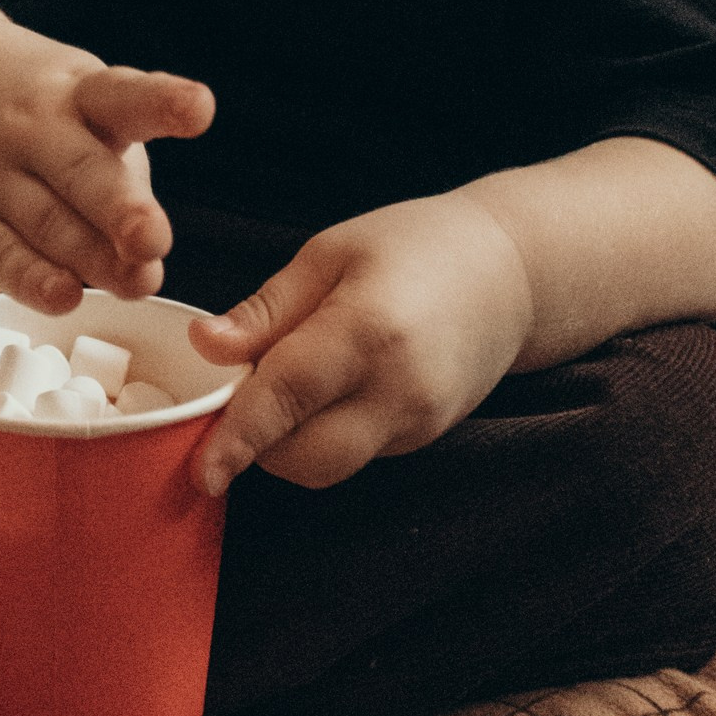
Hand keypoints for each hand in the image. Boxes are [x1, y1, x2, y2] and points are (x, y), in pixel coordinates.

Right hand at [0, 16, 213, 316]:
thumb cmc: (39, 106)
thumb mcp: (90, 107)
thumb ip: (124, 176)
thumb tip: (145, 260)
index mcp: (79, 92)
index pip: (124, 94)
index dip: (164, 102)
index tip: (198, 108)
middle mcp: (32, 127)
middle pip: (81, 170)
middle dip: (121, 207)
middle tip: (153, 240)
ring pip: (44, 220)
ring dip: (91, 258)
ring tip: (135, 281)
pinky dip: (31, 280)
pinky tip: (64, 296)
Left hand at [191, 190, 535, 494]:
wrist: (512, 271)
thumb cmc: (416, 245)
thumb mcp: (329, 254)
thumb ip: (266, 311)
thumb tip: (205, 346)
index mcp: (366, 329)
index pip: (286, 398)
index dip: (237, 438)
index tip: (202, 471)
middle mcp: (398, 389)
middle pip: (305, 458)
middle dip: (258, 444)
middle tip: (243, 387)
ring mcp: (417, 421)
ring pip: (328, 466)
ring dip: (289, 443)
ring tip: (289, 379)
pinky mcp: (424, 437)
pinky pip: (355, 454)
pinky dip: (322, 435)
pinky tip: (328, 388)